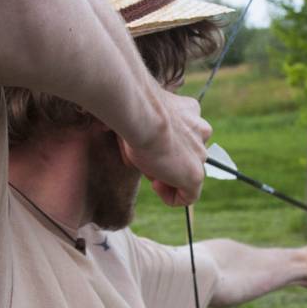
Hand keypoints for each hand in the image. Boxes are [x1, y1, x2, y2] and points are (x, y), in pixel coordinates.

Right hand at [119, 90, 210, 206]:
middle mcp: (200, 130)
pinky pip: (189, 195)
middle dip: (167, 162)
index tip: (148, 148)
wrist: (142, 115)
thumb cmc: (133, 111)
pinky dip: (172, 197)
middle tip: (147, 161)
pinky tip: (157, 186)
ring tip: (149, 170)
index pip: (184, 133)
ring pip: (187, 172)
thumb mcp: (136, 115)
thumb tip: (105, 127)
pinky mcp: (196, 175)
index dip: (165, 145)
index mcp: (189, 110)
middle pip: (186, 154)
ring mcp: (200, 154)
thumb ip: (138, 124)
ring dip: (167, 176)